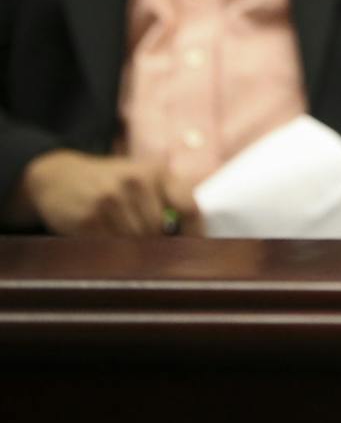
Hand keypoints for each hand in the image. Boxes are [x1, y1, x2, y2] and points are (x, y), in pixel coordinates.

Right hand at [9, 150, 196, 236]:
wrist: (59, 176)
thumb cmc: (112, 181)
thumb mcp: (145, 177)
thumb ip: (171, 199)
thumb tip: (199, 236)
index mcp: (157, 172)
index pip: (188, 208)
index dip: (195, 233)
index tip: (196, 249)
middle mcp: (135, 182)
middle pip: (161, 231)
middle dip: (158, 244)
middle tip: (152, 249)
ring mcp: (110, 199)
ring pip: (137, 243)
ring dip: (134, 249)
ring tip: (125, 241)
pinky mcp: (88, 218)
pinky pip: (112, 247)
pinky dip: (113, 251)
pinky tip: (106, 240)